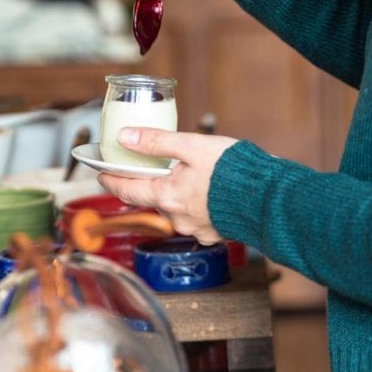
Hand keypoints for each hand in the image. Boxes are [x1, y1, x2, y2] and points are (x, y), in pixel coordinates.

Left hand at [97, 127, 236, 244]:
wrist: (270, 198)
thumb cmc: (234, 170)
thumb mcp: (192, 146)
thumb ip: (157, 141)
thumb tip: (125, 137)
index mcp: (167, 196)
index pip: (127, 190)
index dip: (111, 181)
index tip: (101, 174)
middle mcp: (177, 218)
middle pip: (153, 199)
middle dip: (151, 184)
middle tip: (153, 167)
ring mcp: (196, 229)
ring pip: (176, 209)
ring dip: (177, 194)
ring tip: (193, 176)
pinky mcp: (214, 234)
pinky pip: (197, 218)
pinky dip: (198, 204)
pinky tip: (211, 192)